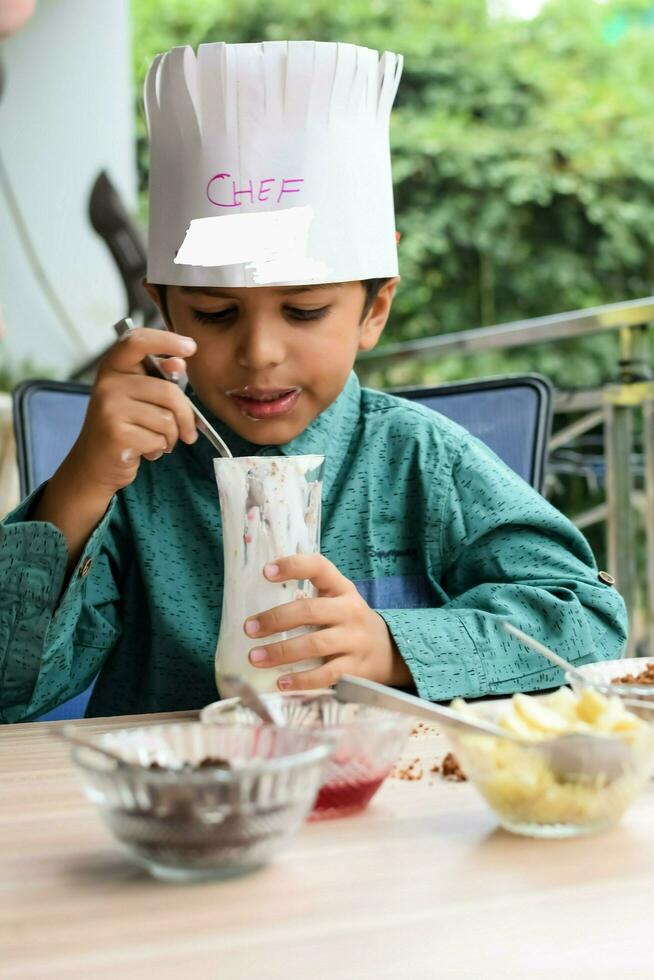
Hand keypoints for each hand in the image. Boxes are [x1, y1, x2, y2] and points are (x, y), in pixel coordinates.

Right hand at [66, 327, 198, 499]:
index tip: (190, 347)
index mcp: (113, 367)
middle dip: (186, 416)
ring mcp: (110, 408)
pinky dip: (160, 449)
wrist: (94, 464)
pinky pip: (159, 439)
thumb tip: (180, 363)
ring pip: (167, 419)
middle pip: (169, 392)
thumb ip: (160, 379)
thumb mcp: (138, 397)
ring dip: (171, 436)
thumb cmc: (124, 427)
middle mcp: (108, 383)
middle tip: (189, 432)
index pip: (137, 341)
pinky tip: (146, 450)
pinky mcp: (116, 434)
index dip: (166, 340)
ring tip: (157, 440)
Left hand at [243, 555, 412, 691]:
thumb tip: (255, 606)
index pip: (319, 568)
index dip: (293, 566)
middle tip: (249, 629)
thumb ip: (307, 599)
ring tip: (255, 657)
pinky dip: (302, 680)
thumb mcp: (336, 601)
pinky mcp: (356, 668)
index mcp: (342, 589)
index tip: (265, 572)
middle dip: (276, 619)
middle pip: (310, 611)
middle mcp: (350, 611)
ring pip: (315, 644)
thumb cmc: (347, 622)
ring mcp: (355, 640)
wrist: (389, 651)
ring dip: (282, 652)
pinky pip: (326, 674)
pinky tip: (280, 683)